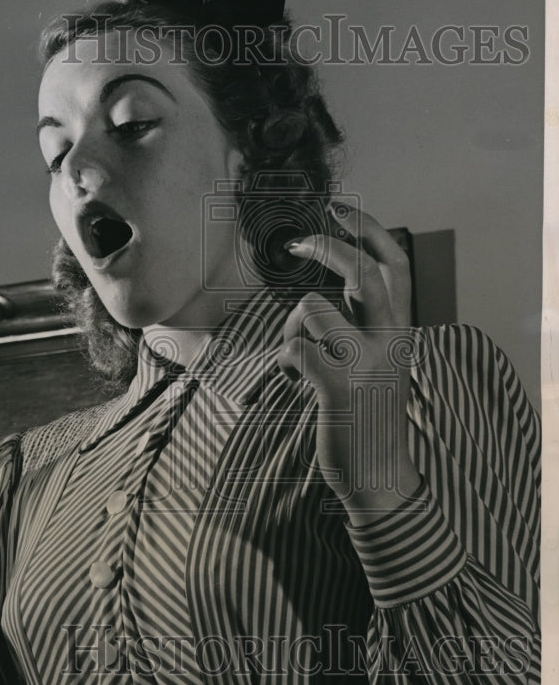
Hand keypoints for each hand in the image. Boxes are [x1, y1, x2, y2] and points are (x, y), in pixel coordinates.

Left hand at [277, 202, 421, 523]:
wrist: (380, 476)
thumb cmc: (369, 415)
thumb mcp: (381, 363)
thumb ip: (366, 327)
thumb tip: (336, 292)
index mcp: (400, 331)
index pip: (394, 266)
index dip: (367, 230)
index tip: (338, 208)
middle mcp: (389, 341)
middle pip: (364, 273)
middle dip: (328, 248)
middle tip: (299, 244)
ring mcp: (365, 364)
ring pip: (313, 310)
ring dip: (291, 328)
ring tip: (296, 357)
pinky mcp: (338, 388)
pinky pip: (294, 351)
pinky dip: (283, 363)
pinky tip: (292, 381)